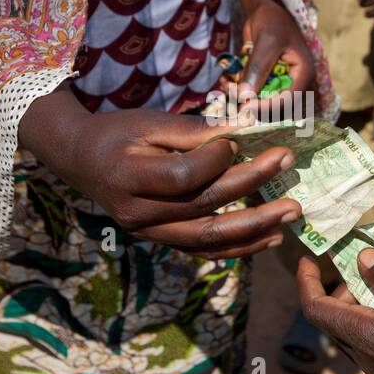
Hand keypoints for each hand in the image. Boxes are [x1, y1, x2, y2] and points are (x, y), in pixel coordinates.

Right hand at [19, 90, 300, 260]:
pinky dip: (240, 247)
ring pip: (208, 239)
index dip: (217, 159)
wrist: (81, 162)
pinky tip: (270, 237)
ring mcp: (149, 234)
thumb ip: (194, 130)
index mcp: (129, 177)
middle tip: (287, 162)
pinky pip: (204, 251)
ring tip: (291, 212)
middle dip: (251, 184)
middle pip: (203, 206)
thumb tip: (245, 130)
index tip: (239, 138)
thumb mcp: (148, 122)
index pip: (183, 176)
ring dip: (255, 227)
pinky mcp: (161, 242)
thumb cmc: (117, 133)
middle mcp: (138, 213)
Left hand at [222, 0, 314, 109]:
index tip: (244, 106)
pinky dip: (239, 89)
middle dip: (252, 103)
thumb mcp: (266, 42)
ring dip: (242, 97)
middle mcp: (294, 81)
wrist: (264, 9)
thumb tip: (244, 96)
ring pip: (261, 100)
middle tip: (230, 98)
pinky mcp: (266, 79)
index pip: (287, 100)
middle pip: (274, 105)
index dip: (266, 106)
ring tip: (226, 86)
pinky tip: (225, 81)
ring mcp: (279, 81)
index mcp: (303, 74)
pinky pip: (253, 91)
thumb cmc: (272, 20)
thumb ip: (257, 68)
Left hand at [296, 250, 373, 373]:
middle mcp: (369, 360)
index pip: (316, 310)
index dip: (307, 282)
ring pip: (355, 333)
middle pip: (333, 321)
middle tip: (360, 263)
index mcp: (367, 340)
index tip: (309, 258)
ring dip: (359, 304)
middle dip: (336, 289)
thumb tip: (361, 258)